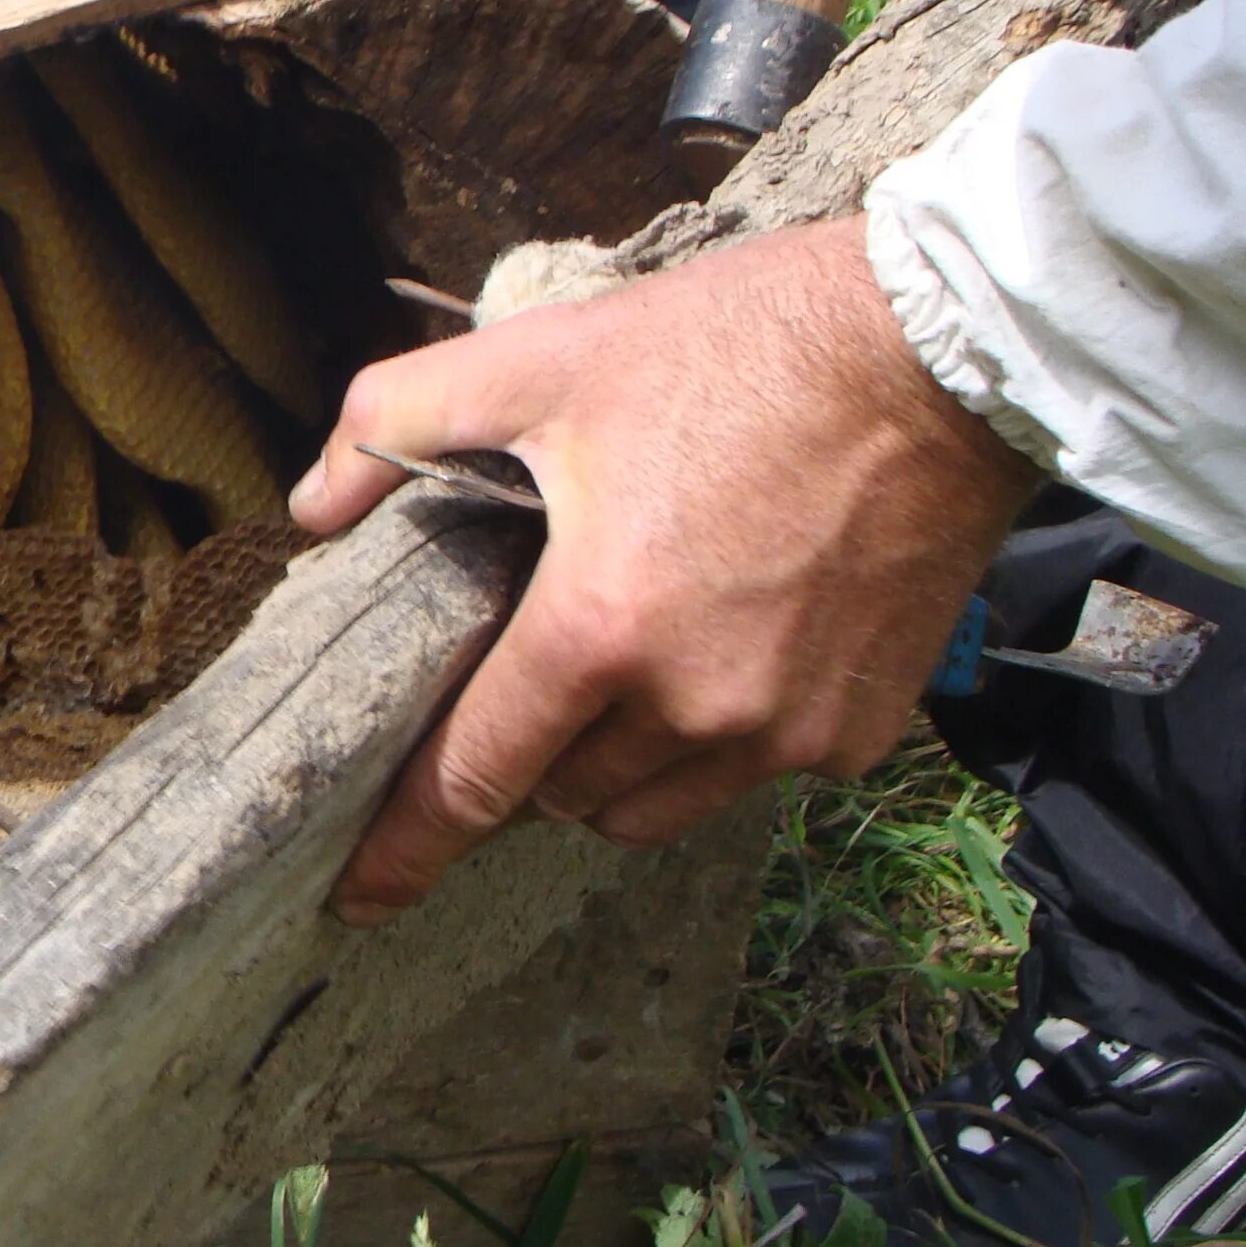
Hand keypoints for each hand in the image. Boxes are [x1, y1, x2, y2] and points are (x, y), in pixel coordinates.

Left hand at [290, 217, 1035, 923]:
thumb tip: (312, 506)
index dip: (405, 847)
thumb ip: (395, 424)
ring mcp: (787, 732)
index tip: (358, 898)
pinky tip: (721, 646)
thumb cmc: (729, 348)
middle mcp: (694, 707)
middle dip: (528, 753)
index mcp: (599, 628)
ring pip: (653, 806)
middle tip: (535, 664)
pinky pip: (749, 777)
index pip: (475, 777)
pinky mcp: (861, 735)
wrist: (933, 353)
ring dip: (614, 763)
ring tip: (622, 660)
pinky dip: (713, 740)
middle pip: (563, 796)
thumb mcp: (536, 359)